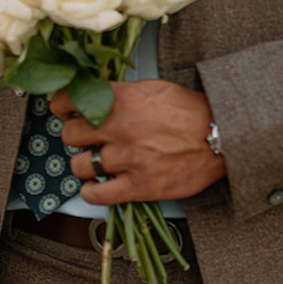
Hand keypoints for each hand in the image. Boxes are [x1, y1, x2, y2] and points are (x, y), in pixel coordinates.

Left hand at [52, 81, 225, 205]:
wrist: (220, 137)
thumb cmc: (189, 112)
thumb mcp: (153, 89)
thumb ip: (121, 93)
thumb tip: (94, 96)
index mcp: (121, 99)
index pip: (69, 100)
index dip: (62, 107)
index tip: (65, 112)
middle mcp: (120, 128)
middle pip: (70, 135)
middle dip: (75, 137)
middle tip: (86, 139)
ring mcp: (128, 159)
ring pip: (79, 166)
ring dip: (83, 165)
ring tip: (95, 163)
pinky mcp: (137, 186)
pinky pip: (96, 195)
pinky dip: (91, 192)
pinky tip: (97, 186)